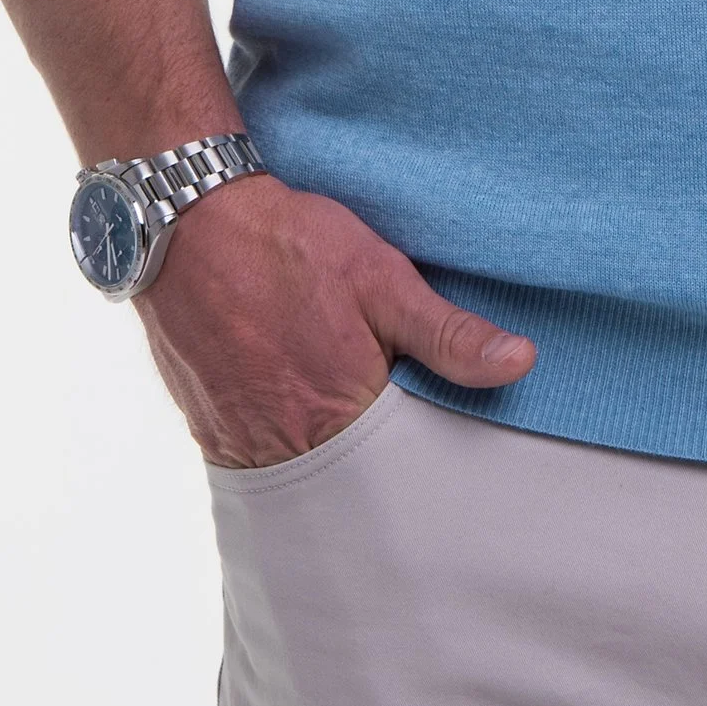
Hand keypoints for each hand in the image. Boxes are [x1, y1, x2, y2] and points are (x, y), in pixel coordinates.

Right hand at [133, 171, 535, 465]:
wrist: (186, 223)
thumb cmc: (288, 245)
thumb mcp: (381, 277)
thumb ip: (448, 334)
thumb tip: (521, 364)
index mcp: (341, 415)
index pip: (405, 469)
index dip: (427, 452)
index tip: (445, 432)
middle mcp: (285, 445)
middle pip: (351, 482)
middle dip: (379, 465)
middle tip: (397, 426)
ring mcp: (239, 443)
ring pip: (305, 475)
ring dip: (331, 456)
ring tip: (348, 417)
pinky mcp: (209, 430)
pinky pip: (259, 461)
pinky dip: (287, 445)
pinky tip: (301, 410)